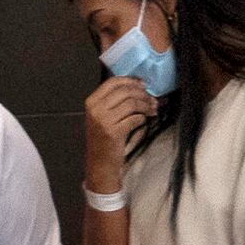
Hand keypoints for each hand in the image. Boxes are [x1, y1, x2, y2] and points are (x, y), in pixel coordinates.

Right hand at [84, 75, 157, 189]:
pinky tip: (144, 120)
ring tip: (153, 109)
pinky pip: (135, 119)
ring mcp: (103, 120)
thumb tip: (138, 87)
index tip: (143, 84)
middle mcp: (95, 109)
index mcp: (91, 101)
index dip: (131, 81)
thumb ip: (114, 102)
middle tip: (153, 99)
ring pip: (131, 103)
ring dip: (146, 105)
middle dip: (142, 94)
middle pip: (125, 91)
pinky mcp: (113, 132)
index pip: (113, 82)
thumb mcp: (102, 116)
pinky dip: (142, 118)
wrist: (100, 163)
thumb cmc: (103, 139)